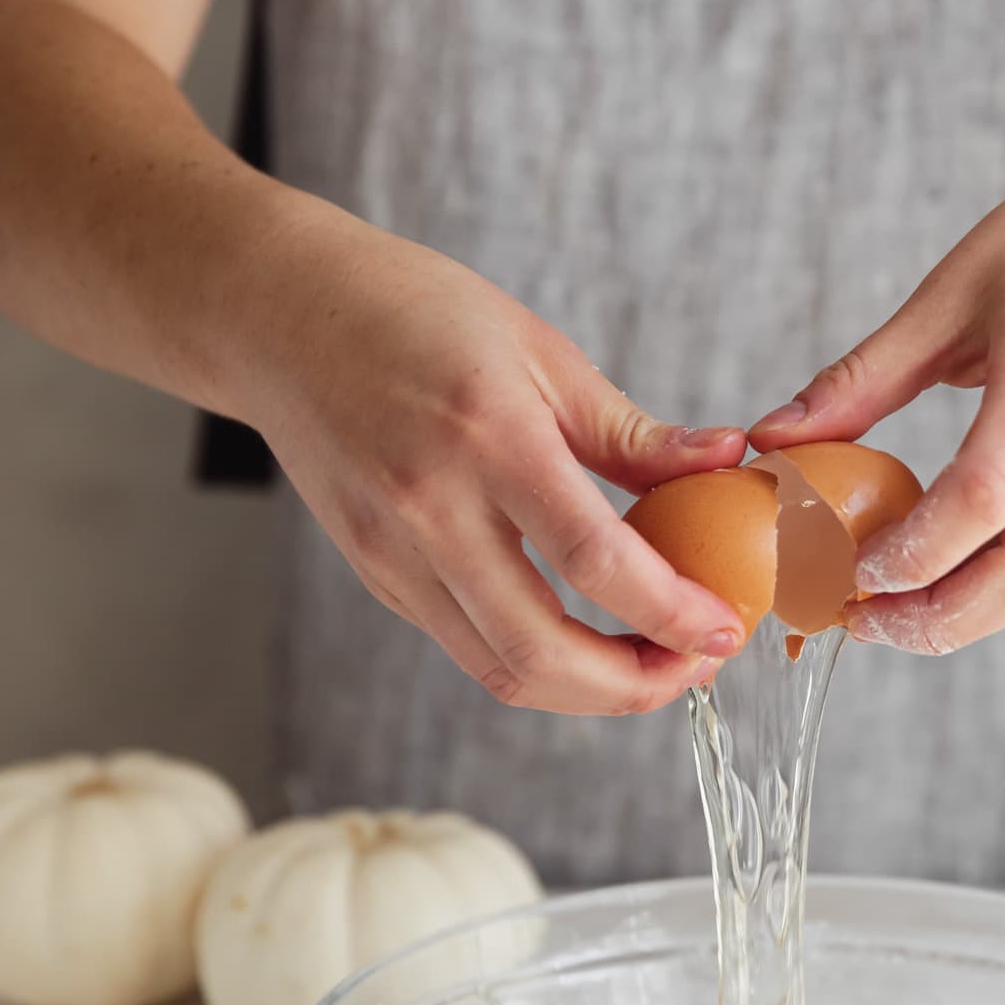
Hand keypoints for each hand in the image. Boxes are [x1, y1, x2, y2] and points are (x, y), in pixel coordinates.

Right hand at [243, 212, 747, 712]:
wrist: (277, 316)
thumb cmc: (412, 312)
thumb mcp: (538, 348)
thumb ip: (631, 432)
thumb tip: (726, 464)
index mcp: (487, 440)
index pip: (593, 562)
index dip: (671, 612)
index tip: (726, 630)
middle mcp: (431, 511)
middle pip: (543, 652)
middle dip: (635, 686)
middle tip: (695, 670)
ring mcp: (393, 555)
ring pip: (501, 671)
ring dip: (588, 692)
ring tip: (651, 665)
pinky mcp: (377, 577)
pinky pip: (467, 647)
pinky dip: (537, 662)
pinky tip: (585, 636)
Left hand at [750, 142, 1004, 651]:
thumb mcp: (949, 292)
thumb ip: (862, 379)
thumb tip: (774, 440)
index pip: (983, 498)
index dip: (913, 554)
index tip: (852, 573)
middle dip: (940, 619)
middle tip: (868, 622)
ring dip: (974, 612)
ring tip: (901, 608)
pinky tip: (961, 564)